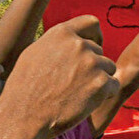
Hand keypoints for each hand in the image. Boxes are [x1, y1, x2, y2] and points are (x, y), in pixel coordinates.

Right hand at [0, 15, 118, 138]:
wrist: (24, 115)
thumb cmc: (25, 88)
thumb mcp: (35, 53)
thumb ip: (57, 44)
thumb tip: (73, 40)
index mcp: (61, 33)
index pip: (91, 23)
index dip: (95, 36)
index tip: (94, 48)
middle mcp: (79, 44)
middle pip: (99, 51)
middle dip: (92, 66)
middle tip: (74, 85)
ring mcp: (92, 63)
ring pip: (108, 68)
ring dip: (99, 80)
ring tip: (78, 94)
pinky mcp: (101, 83)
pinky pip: (114, 85)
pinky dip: (105, 94)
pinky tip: (87, 102)